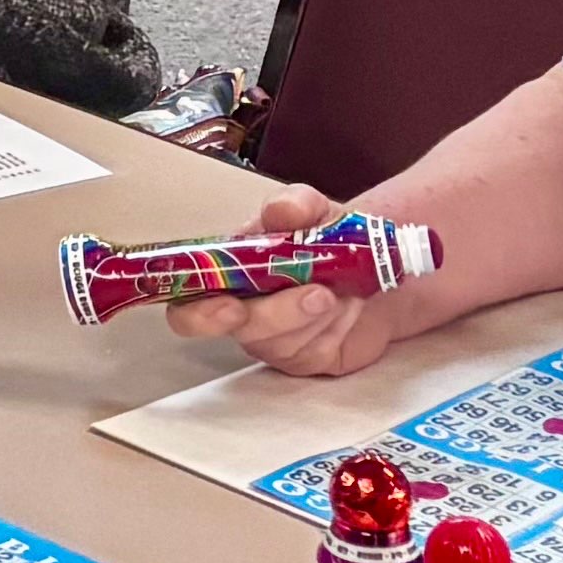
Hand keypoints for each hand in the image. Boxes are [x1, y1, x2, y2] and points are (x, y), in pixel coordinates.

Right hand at [160, 189, 414, 378]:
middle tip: (316, 295)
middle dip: (277, 315)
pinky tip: (346, 308)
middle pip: (241, 330)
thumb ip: (295, 203)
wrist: (373, 270)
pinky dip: (334, 328)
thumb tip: (278, 211)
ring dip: (314, 314)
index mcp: (227, 273)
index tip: (229, 306)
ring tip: (338, 289)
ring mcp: (274, 340)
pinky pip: (312, 353)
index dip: (197, 314)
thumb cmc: (326, 238)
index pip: (189, 304)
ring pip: (281, 342)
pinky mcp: (306, 359)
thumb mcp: (314, 210)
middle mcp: (243, 312)